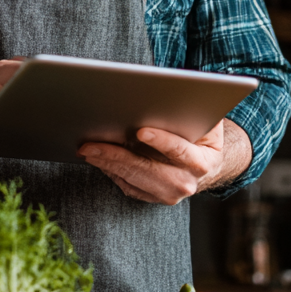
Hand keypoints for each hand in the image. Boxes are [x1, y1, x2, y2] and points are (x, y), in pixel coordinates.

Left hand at [79, 118, 251, 204]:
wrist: (202, 162)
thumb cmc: (198, 133)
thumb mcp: (202, 120)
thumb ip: (189, 111)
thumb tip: (165, 94)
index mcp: (202, 162)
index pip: (181, 151)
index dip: (161, 141)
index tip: (140, 131)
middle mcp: (186, 182)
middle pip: (148, 171)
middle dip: (117, 156)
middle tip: (92, 145)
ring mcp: (168, 194)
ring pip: (133, 180)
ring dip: (107, 164)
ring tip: (87, 150)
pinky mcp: (153, 197)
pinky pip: (128, 186)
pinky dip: (110, 172)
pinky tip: (97, 158)